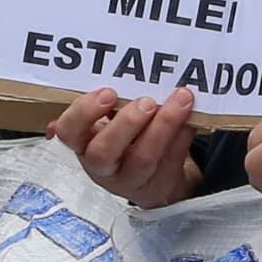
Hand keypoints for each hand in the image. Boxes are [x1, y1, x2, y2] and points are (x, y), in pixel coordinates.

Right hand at [50, 87, 199, 209]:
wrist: (153, 179)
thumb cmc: (125, 141)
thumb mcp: (109, 123)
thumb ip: (106, 105)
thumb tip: (110, 77)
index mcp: (84, 143)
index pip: (69, 132)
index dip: (84, 113)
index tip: (108, 93)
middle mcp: (102, 166)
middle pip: (103, 152)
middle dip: (126, 123)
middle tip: (146, 102)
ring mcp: (131, 178)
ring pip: (143, 158)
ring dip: (163, 125)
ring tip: (180, 99)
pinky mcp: (160, 183)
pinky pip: (173, 158)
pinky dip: (184, 133)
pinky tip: (191, 115)